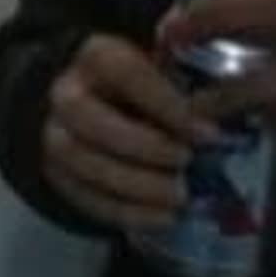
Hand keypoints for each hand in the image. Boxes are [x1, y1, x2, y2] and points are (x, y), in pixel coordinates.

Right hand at [40, 32, 204, 231]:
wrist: (92, 102)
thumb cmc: (142, 86)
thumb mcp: (165, 73)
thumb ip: (192, 92)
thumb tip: (223, 119)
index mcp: (97, 57)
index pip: (125, 74)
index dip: (165, 104)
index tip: (207, 133)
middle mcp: (65, 93)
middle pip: (90, 120)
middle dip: (142, 146)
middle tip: (186, 162)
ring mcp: (52, 135)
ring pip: (81, 161)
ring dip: (135, 185)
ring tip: (179, 198)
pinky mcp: (55, 173)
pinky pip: (83, 197)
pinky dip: (125, 212)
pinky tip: (162, 218)